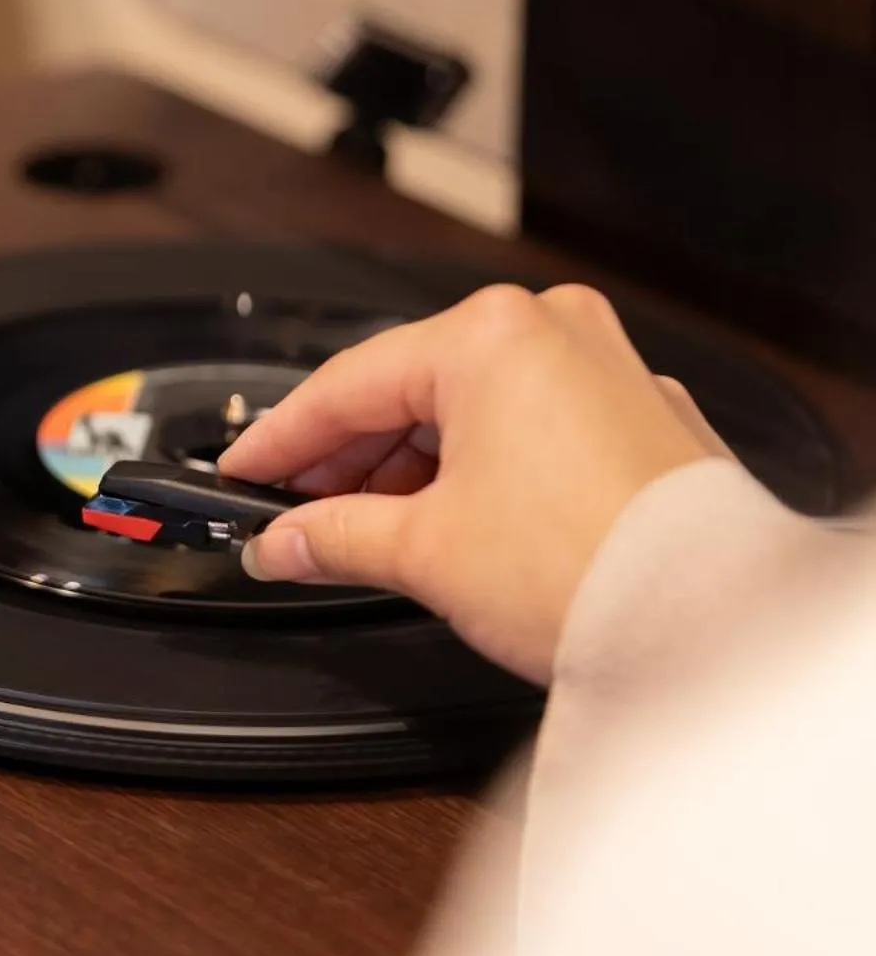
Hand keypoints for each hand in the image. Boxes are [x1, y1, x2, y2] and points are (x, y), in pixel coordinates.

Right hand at [218, 284, 728, 682]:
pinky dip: (475, 469)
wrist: (711, 625)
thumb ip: (334, 535)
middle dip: (346, 459)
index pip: (348, 384)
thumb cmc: (587, 567)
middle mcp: (553, 330)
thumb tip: (284, 542)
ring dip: (408, 468)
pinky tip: (440, 520)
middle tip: (291, 512)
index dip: (280, 439)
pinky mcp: (642, 418)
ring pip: (470, 408)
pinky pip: (527, 428)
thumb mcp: (423, 551)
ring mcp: (604, 369)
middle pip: (410, 390)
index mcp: (490, 334)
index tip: (242, 473)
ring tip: (362, 530)